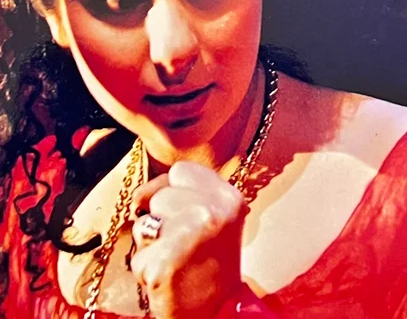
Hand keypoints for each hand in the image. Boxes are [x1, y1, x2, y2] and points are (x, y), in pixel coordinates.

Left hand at [130, 161, 247, 318]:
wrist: (222, 316)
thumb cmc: (214, 264)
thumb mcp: (215, 217)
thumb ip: (184, 194)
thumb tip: (138, 197)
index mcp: (227, 197)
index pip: (180, 171)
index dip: (170, 188)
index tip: (177, 211)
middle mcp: (210, 212)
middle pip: (160, 197)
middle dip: (162, 221)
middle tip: (185, 246)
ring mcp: (186, 237)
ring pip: (143, 225)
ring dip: (151, 245)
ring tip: (176, 262)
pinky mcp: (163, 265)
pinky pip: (138, 258)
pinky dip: (146, 271)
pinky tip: (169, 280)